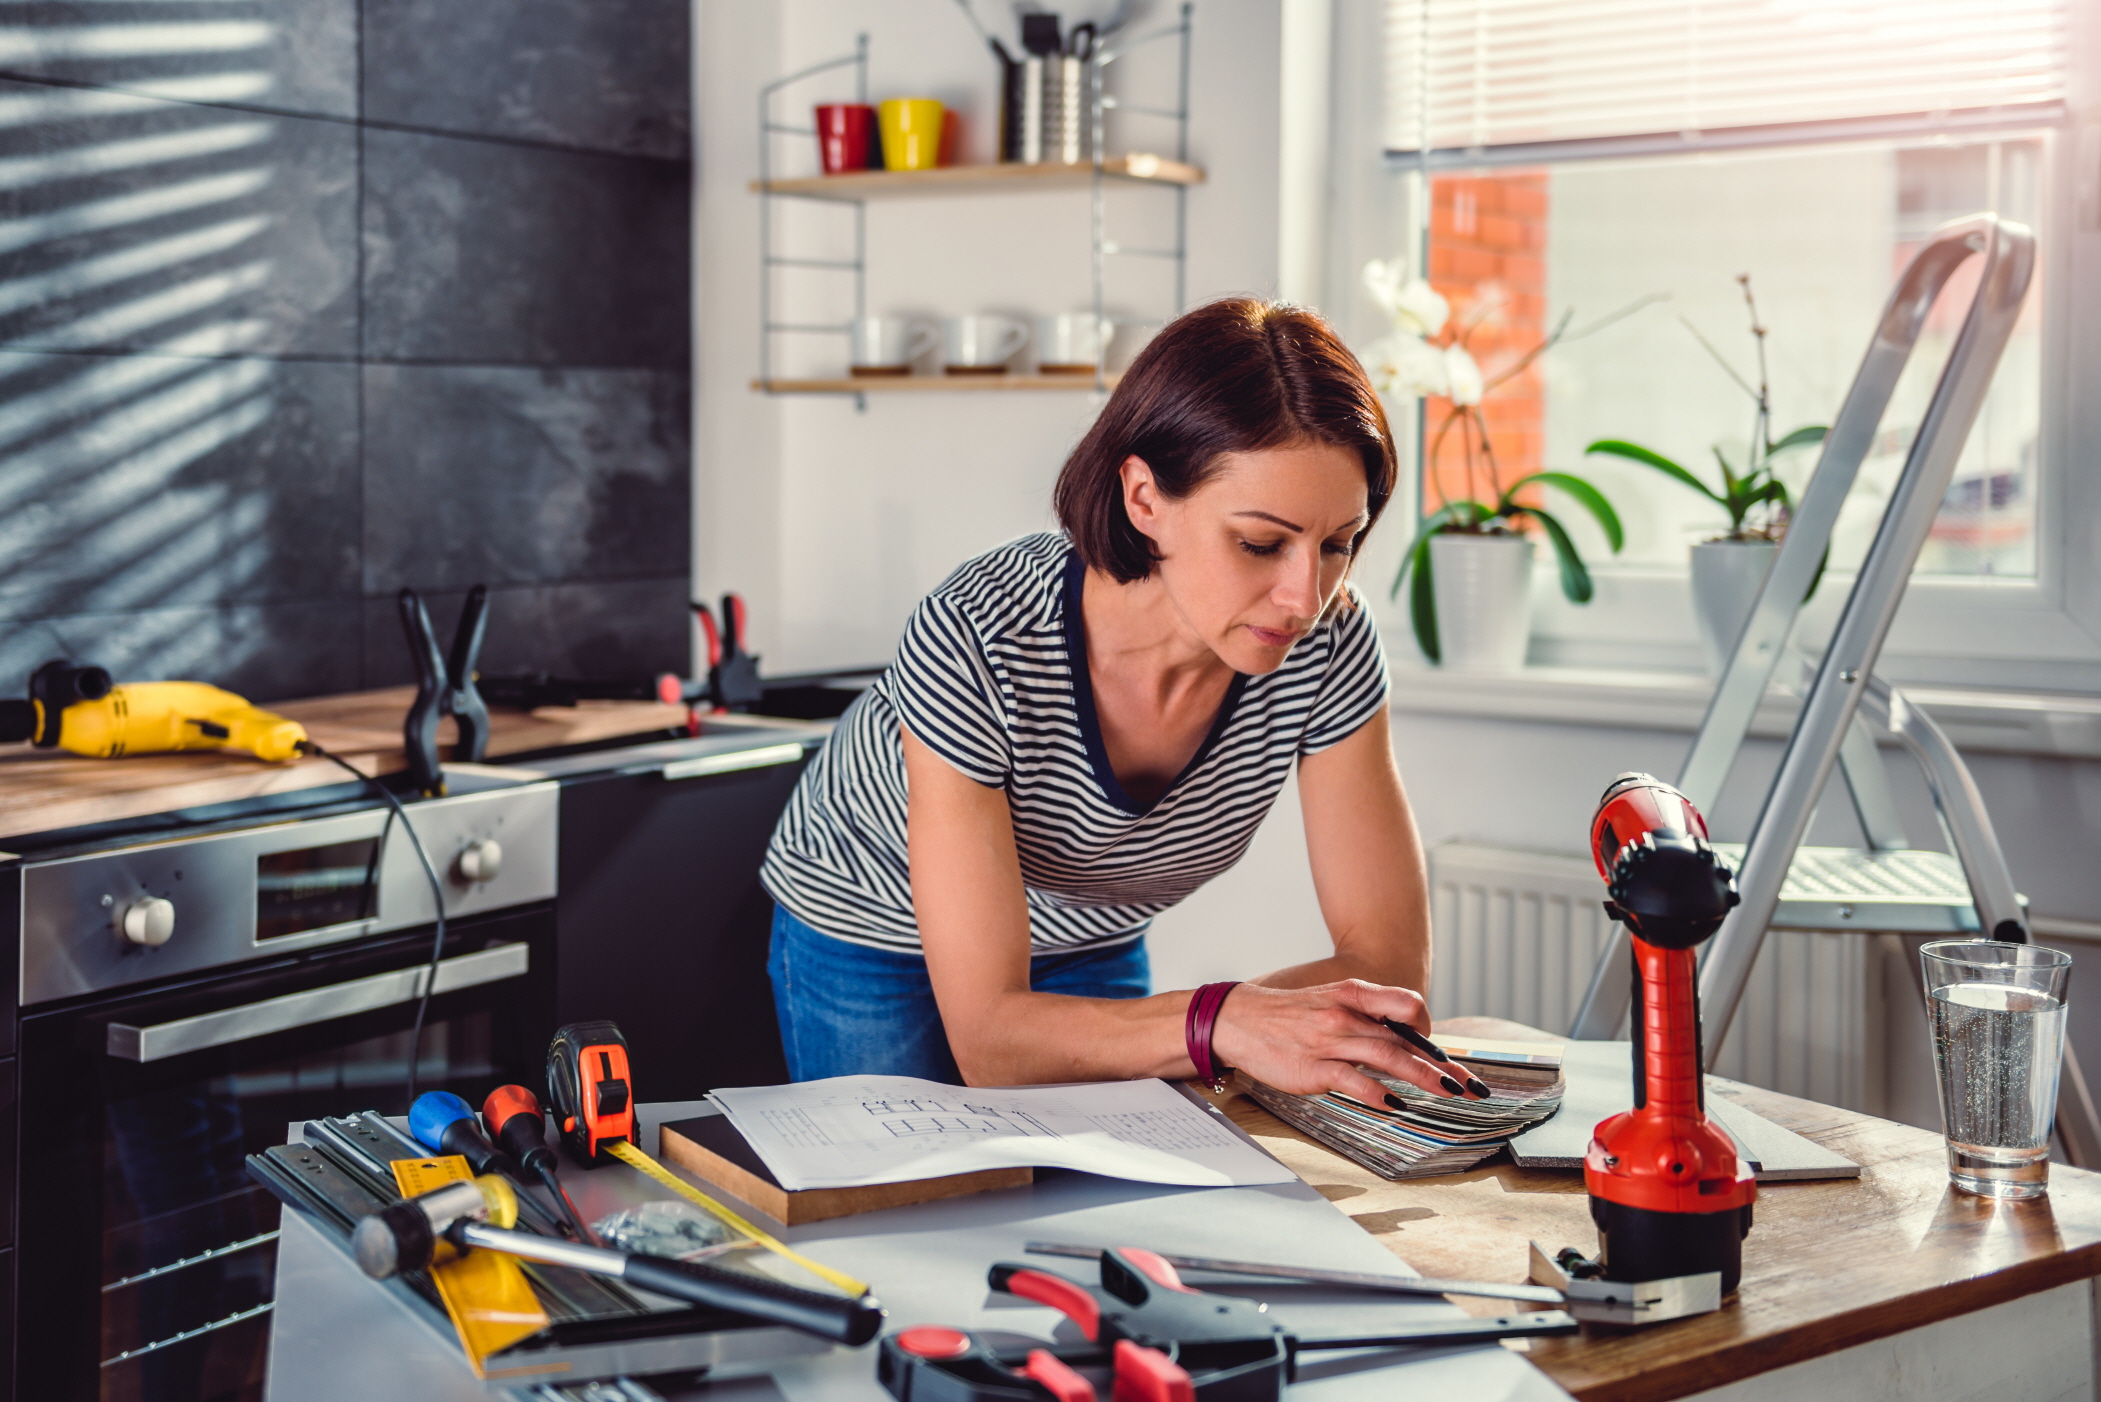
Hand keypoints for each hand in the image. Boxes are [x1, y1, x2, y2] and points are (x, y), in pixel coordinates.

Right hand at [1207, 980, 1460, 1106]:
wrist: (1237, 1019)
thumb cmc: (1288, 1015)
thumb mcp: (1329, 1002)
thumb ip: (1364, 1018)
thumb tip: (1400, 1042)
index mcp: (1352, 994)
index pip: (1406, 1006)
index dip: (1429, 1030)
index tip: (1442, 1055)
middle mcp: (1346, 1015)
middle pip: (1405, 1040)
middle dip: (1442, 1065)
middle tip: (1470, 1086)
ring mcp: (1330, 1041)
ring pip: (1388, 1058)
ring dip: (1423, 1078)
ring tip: (1449, 1093)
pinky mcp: (1314, 1068)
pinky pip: (1354, 1081)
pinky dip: (1379, 1094)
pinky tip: (1397, 1106)